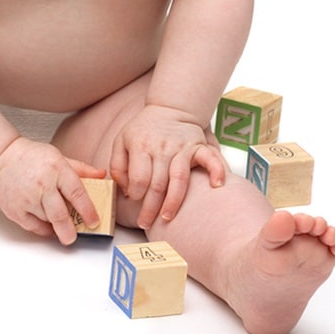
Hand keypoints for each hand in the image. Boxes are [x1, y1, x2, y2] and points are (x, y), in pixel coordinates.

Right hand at [0, 137, 107, 244]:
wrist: (0, 158)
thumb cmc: (31, 157)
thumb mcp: (59, 157)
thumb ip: (81, 169)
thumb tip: (102, 175)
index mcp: (56, 169)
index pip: (76, 192)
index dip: (88, 210)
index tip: (94, 221)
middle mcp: (42, 185)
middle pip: (59, 214)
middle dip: (69, 230)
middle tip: (75, 237)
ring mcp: (27, 199)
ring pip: (47, 221)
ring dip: (57, 227)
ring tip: (62, 226)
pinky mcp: (15, 210)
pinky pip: (33, 227)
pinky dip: (43, 230)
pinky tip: (49, 226)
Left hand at [107, 104, 226, 228]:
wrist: (170, 110)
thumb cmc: (144, 131)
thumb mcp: (121, 141)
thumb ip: (118, 166)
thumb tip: (125, 191)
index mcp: (141, 145)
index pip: (139, 177)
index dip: (135, 194)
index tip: (134, 201)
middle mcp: (162, 147)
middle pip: (157, 183)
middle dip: (151, 208)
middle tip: (146, 223)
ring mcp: (182, 147)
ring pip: (179, 178)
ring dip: (174, 201)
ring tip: (167, 217)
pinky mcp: (198, 146)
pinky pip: (210, 159)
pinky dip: (216, 171)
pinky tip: (216, 185)